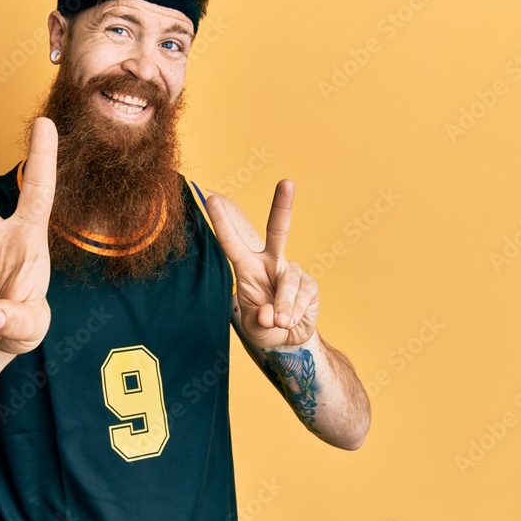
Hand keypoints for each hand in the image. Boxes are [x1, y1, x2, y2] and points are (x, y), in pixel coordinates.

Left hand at [206, 180, 318, 349]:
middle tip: (287, 182)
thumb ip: (259, 321)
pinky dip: (295, 313)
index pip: (232, 242)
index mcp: (247, 267)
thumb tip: (271, 314)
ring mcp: (291, 271)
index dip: (222, 222)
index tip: (210, 199)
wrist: (289, 339)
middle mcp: (270, 262)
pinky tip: (291, 320)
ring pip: (288, 281)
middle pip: (278, 230)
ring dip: (283, 306)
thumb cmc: (264, 326)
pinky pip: (302, 296)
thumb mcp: (254, 327)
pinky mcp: (310, 284)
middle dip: (283, 206)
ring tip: (280, 322)